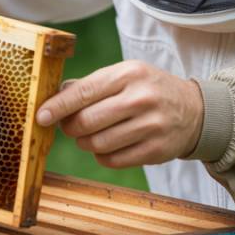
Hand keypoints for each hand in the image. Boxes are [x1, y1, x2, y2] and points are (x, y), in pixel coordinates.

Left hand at [35, 60, 204, 167]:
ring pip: (97, 144)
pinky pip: (112, 160)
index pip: (83, 92)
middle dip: (70, 127)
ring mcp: (151, 126)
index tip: (40, 116)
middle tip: (70, 126)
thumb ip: (89, 85)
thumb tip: (54, 97)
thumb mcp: (124, 75)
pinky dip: (102, 156)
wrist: (194, 110)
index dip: (57, 107)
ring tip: (90, 135)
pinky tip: (108, 145)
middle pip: (86, 122)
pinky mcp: (156, 150)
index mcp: (128, 74)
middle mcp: (140, 99)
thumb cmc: (148, 90)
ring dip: (85, 143)